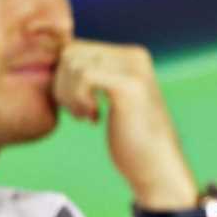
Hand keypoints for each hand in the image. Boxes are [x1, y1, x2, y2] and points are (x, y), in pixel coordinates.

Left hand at [53, 39, 196, 207]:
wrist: (157, 169)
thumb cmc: (132, 140)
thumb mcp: (113, 100)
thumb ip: (96, 77)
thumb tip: (59, 60)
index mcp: (132, 56)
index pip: (78, 48)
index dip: (64, 77)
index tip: (76, 104)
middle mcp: (134, 56)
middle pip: (72, 53)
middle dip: (62, 85)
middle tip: (77, 113)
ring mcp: (133, 69)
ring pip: (74, 63)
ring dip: (68, 94)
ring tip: (84, 117)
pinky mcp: (128, 86)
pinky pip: (84, 76)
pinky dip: (78, 99)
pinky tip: (92, 119)